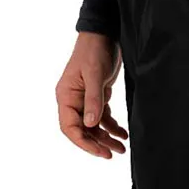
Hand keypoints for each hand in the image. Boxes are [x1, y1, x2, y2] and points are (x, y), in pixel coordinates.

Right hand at [56, 32, 127, 158]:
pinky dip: (112, 127)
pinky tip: (123, 134)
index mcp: (66, 96)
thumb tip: (90, 124)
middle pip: (82, 130)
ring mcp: (85, 99)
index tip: (99, 152)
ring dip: (106, 138)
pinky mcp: (97, 96)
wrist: (105, 33)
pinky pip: (102, 118)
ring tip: (122, 148)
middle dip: (97, 143)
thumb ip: (93, 100)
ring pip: (93, 127)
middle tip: (112, 154)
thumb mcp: (94, 75)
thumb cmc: (94, 50)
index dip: (83, 142)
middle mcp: (73, 100)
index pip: (69, 127)